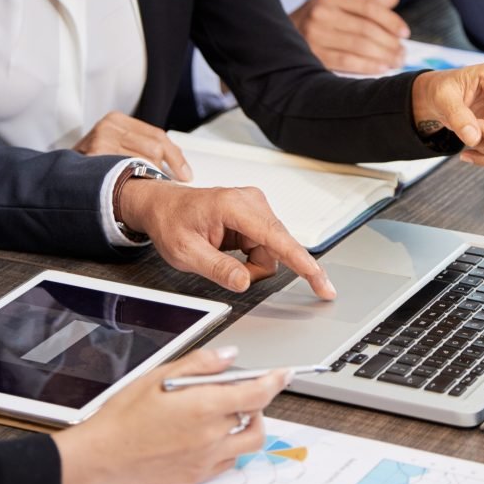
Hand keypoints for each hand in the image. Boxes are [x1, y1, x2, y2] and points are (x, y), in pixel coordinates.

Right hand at [53, 348, 288, 483]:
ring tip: (229, 412)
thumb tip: (230, 356)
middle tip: (241, 390)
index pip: (257, 393)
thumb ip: (201, 364)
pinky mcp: (198, 476)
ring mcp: (206, 459)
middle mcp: (211, 436)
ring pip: (249, 442)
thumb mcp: (161, 374)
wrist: (104, 455)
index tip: (284, 373)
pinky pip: (230, 460)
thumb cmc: (126, 413)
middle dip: (256, 400)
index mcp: (204, 407)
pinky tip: (211, 432)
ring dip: (248, 424)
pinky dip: (231, 444)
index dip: (275, 381)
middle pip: (256, 417)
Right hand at [74, 111, 191, 180]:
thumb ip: (142, 148)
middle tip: (167, 184)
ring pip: (143, 163)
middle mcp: (108, 127)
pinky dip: (134, 184)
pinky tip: (133, 190)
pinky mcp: (94, 160)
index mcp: (117, 120)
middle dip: (163, 171)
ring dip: (149, 179)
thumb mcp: (117, 147)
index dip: (176, 157)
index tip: (186, 174)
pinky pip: (127, 175)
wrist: (60, 176)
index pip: (158, 136)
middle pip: (154, 149)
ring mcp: (99, 143)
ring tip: (146, 188)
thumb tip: (178, 167)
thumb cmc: (93, 164)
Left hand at [119, 180, 336, 298]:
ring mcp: (256, 207)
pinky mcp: (256, 216)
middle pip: (276, 249)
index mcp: (233, 207)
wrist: (161, 206)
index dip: (303, 264)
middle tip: (225, 270)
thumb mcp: (185, 253)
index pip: (277, 239)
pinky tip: (229, 252)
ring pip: (272, 252)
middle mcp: (251, 202)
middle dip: (255, 269)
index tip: (321, 282)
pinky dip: (250, 258)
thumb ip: (217, 268)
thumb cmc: (170, 221)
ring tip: (221, 257)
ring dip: (251, 265)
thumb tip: (244, 282)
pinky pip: (266, 248)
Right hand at [290, 0, 408, 74]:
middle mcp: (320, 13)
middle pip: (366, 29)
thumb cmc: (316, 23)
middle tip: (403, 53)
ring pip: (359, 46)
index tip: (405, 33)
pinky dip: (367, 66)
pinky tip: (381, 69)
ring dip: (383, 56)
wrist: (277, 38)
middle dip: (389, 43)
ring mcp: (314, 35)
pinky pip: (347, 62)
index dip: (391, 21)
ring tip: (396, 62)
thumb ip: (365, 3)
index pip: (369, 8)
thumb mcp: (336, 6)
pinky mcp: (312, 56)